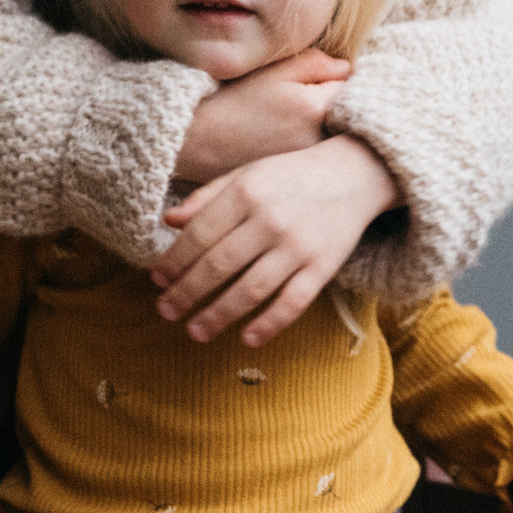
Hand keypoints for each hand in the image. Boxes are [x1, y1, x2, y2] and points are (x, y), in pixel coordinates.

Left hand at [151, 134, 399, 344]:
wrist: (355, 173)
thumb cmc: (291, 176)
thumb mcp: (247, 174)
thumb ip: (208, 197)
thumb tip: (168, 221)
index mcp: (246, 192)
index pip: (200, 234)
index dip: (174, 261)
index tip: (157, 281)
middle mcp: (270, 219)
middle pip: (219, 266)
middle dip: (187, 293)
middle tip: (166, 312)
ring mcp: (298, 246)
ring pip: (251, 290)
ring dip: (219, 315)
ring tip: (195, 331)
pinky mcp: (323, 267)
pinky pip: (292, 303)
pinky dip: (269, 324)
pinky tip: (247, 339)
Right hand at [174, 50, 351, 182]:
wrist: (198, 145)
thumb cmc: (233, 102)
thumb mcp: (273, 72)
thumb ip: (316, 63)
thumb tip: (348, 69)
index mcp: (316, 108)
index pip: (354, 88)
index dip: (341, 82)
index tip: (329, 82)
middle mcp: (321, 141)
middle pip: (353, 119)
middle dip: (344, 108)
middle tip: (319, 105)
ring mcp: (313, 167)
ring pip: (341, 142)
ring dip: (334, 132)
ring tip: (303, 127)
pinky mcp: (302, 184)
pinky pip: (323, 162)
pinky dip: (319, 154)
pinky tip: (297, 148)